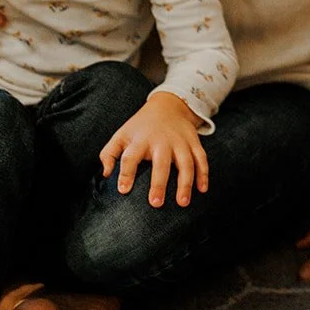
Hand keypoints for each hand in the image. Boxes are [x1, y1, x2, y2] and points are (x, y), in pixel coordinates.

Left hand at [98, 93, 208, 207]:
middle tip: (156, 204)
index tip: (123, 190)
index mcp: (140, 140)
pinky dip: (203, 174)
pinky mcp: (194, 142)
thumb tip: (105, 174)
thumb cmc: (140, 127)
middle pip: (161, 163)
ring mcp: (180, 141)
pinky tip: (202, 189)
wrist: (168, 105)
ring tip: (182, 203)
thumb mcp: (122, 135)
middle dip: (159, 183)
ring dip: (185, 183)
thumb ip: (109, 153)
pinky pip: (201, 159)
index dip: (126, 173)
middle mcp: (162, 141)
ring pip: (186, 163)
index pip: (130, 157)